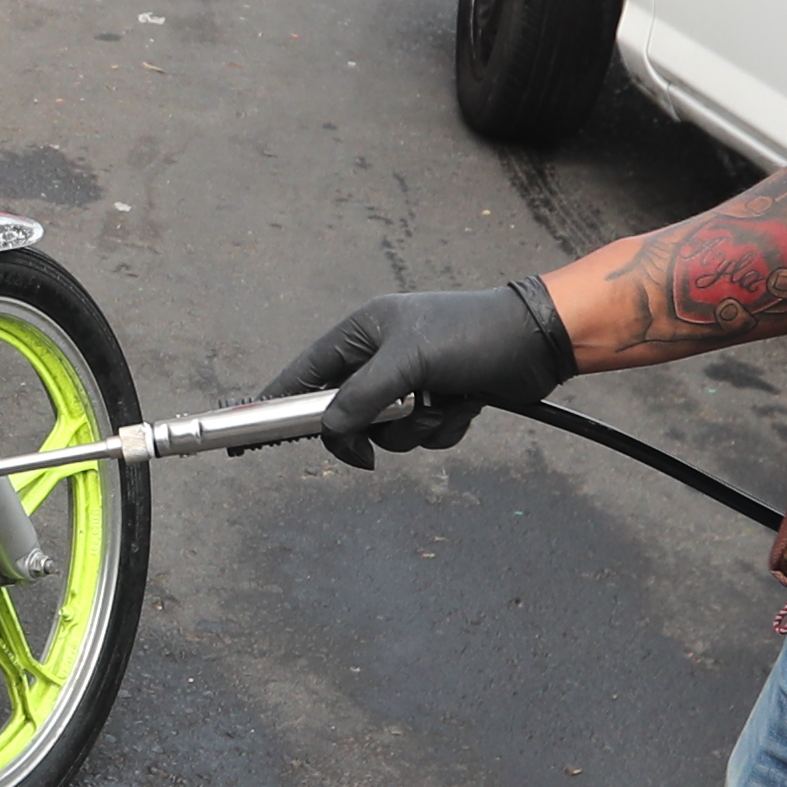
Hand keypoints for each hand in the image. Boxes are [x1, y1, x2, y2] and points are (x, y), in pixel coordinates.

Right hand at [259, 281, 572, 468]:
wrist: (538, 342)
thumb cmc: (473, 335)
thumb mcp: (410, 362)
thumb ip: (363, 396)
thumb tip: (331, 430)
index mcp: (363, 332)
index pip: (304, 373)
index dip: (274, 404)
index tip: (247, 436)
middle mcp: (381, 356)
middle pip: (345, 412)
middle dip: (367, 431)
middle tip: (368, 454)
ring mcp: (411, 381)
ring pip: (385, 432)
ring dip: (413, 432)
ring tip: (442, 407)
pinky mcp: (438, 400)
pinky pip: (421, 435)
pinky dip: (442, 429)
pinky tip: (467, 406)